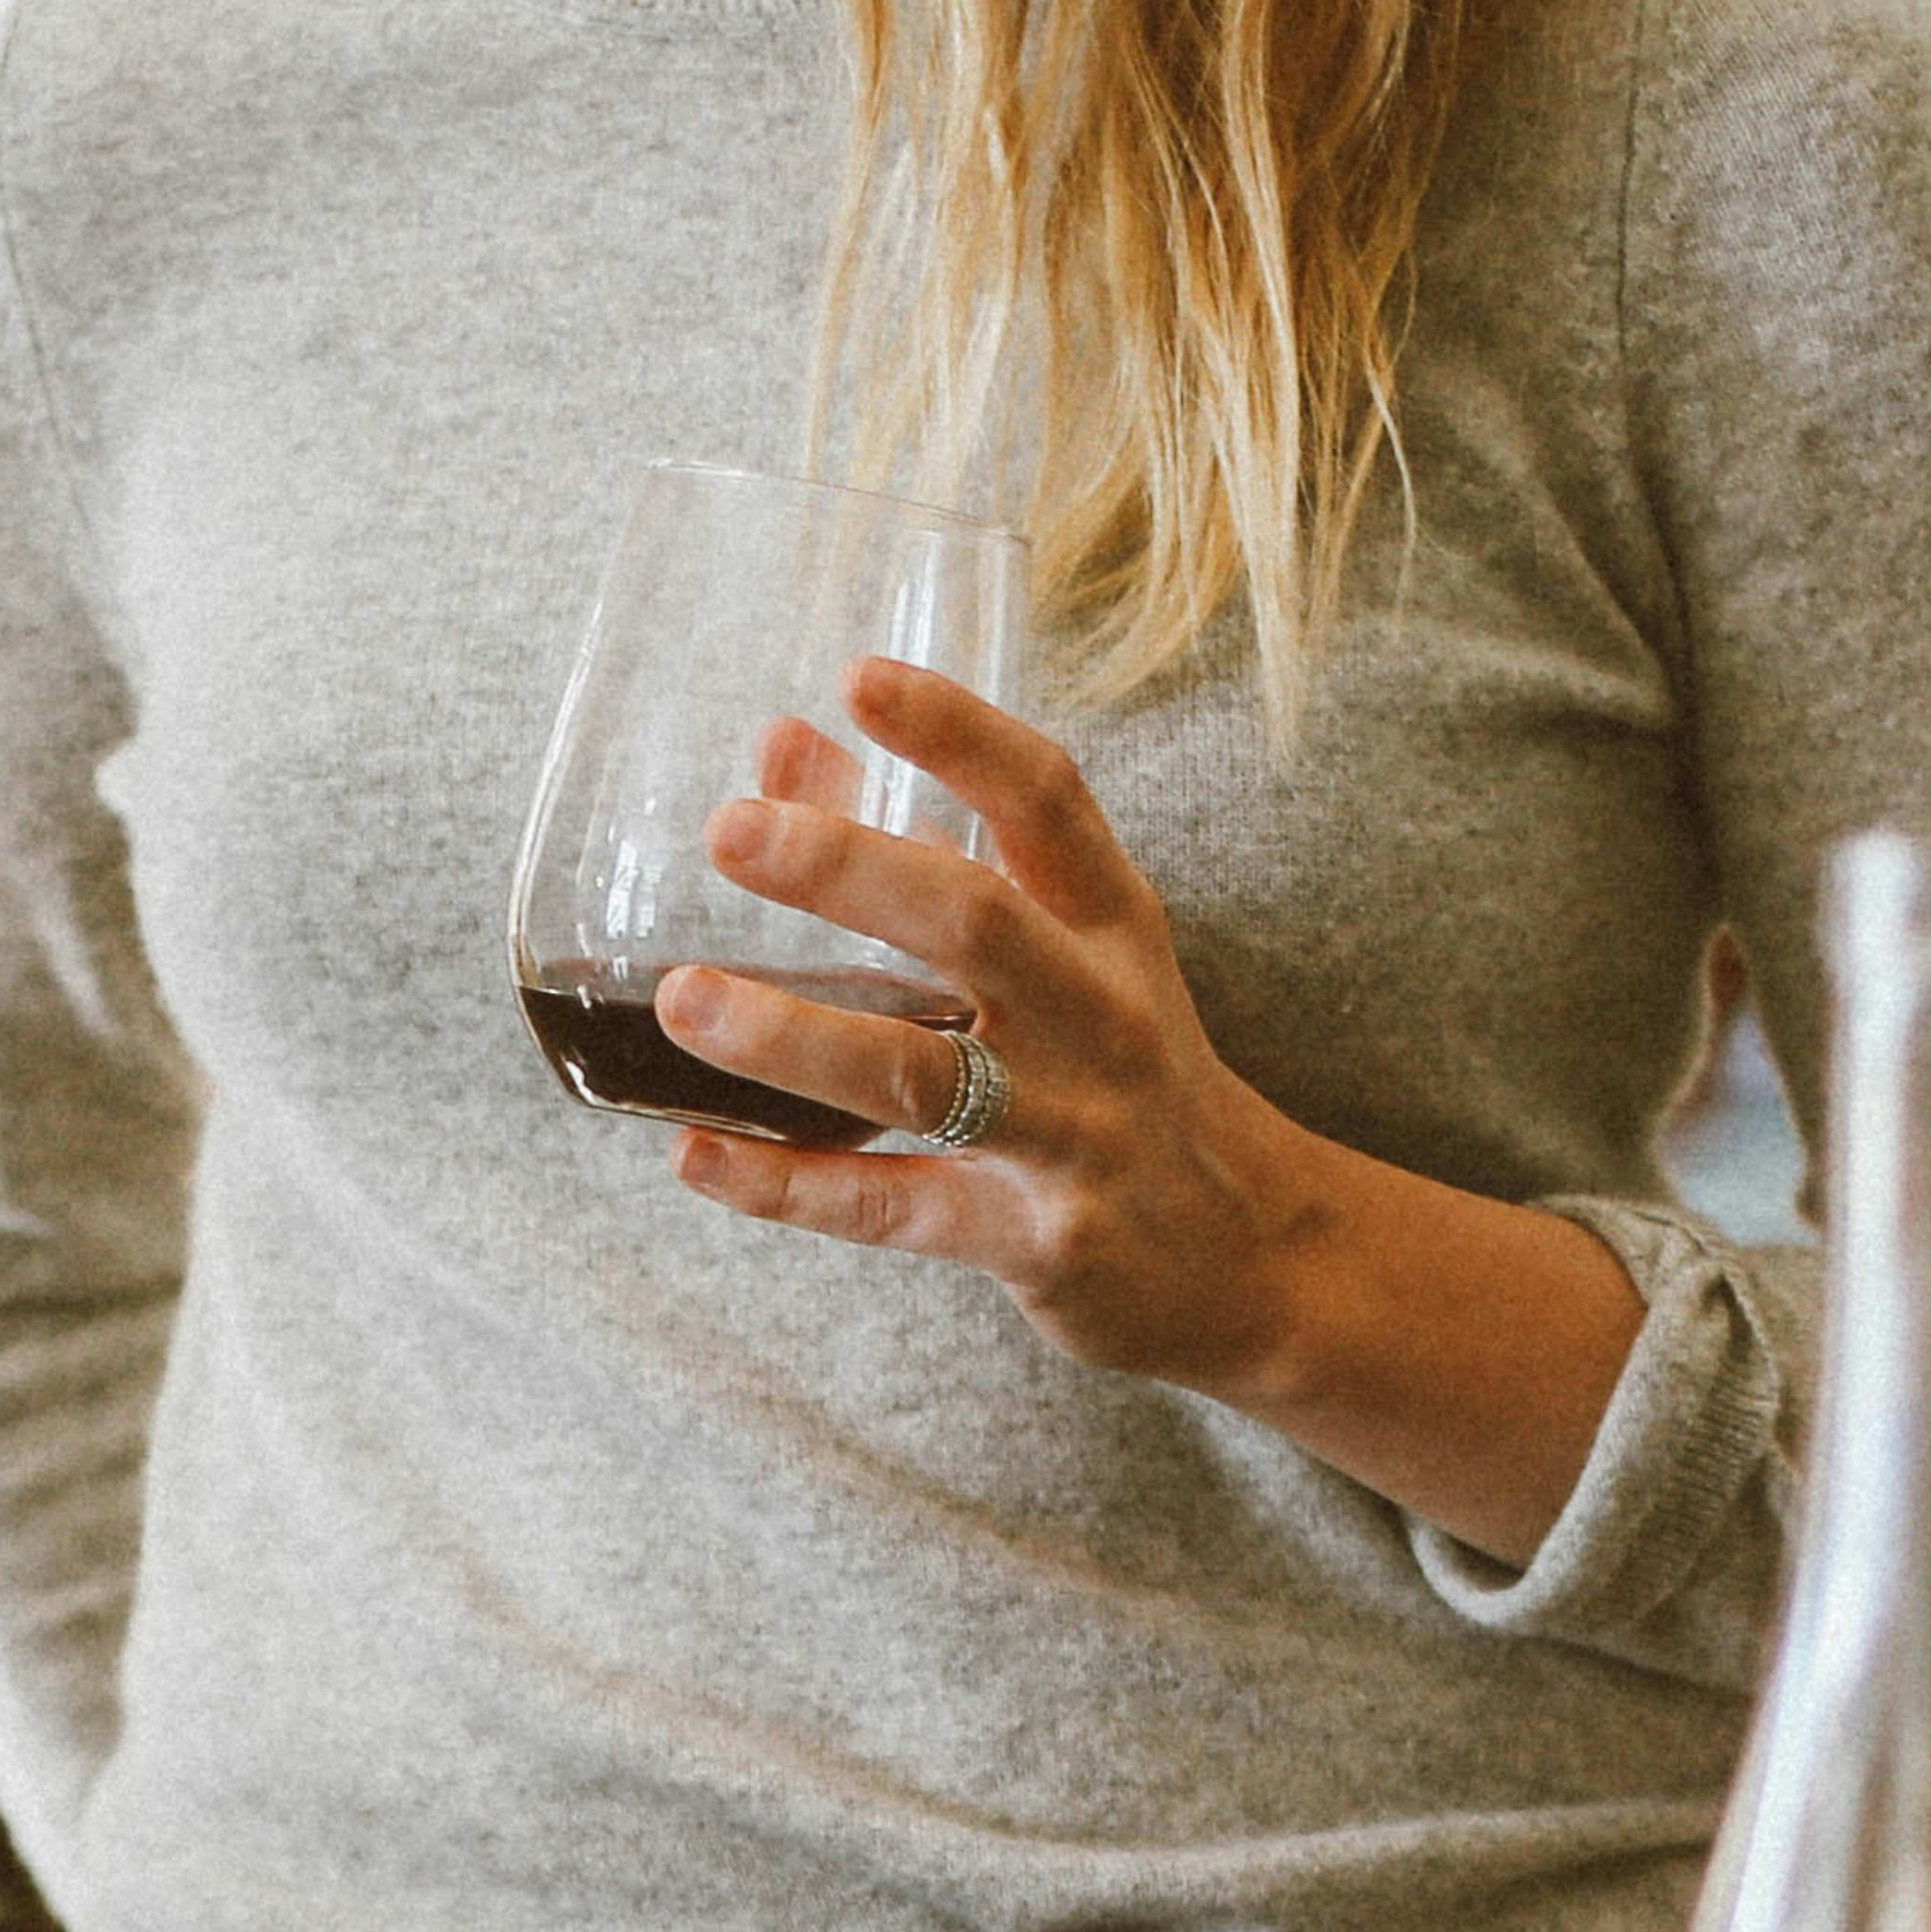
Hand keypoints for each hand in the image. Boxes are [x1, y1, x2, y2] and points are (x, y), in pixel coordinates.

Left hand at [659, 661, 1642, 1564]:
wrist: (1250, 1255)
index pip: (1046, 800)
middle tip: (730, 829)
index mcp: (1115, 926)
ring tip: (681, 999)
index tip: (859, 676)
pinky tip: (697, 1152)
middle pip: (976, 921)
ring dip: (792, 1036)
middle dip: (847, 870)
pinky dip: (788, 1184)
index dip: (956, 731)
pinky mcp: (1033, 1241)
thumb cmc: (1127, 1075)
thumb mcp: (1067, 952)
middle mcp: (1103, 1018)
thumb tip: (783, 745)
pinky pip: (892, 1207)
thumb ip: (926, 847)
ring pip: (921, 1076)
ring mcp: (1072, 1133)